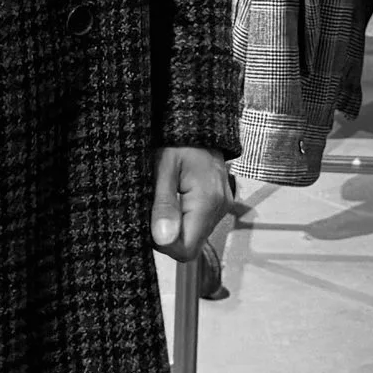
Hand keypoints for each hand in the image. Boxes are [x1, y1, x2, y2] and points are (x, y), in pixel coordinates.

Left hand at [151, 146, 233, 266]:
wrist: (200, 122)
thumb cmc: (178, 140)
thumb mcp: (163, 168)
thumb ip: (164, 205)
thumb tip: (162, 240)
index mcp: (207, 202)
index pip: (185, 250)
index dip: (164, 244)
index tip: (150, 222)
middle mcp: (219, 209)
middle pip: (191, 247)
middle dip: (168, 237)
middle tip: (154, 208)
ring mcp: (222, 207)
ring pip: (195, 237)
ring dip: (176, 226)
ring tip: (165, 198)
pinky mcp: (220, 204)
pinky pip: (200, 224)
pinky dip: (185, 219)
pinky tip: (177, 198)